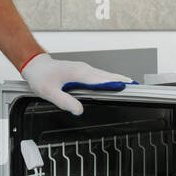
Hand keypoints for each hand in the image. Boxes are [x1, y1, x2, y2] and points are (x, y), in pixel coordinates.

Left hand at [20, 53, 135, 115]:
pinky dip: (111, 80)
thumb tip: (79, 110)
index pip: (103, 79)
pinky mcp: (83, 73)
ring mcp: (85, 70)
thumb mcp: (49, 92)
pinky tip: (116, 86)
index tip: (130, 87)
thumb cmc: (40, 76)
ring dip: (119, 80)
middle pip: (109, 76)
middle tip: (140, 89)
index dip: (117, 83)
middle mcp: (84, 70)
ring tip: (133, 88)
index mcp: (79, 73)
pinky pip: (101, 77)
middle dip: (124, 81)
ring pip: (106, 76)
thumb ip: (65, 101)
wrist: (35, 65)